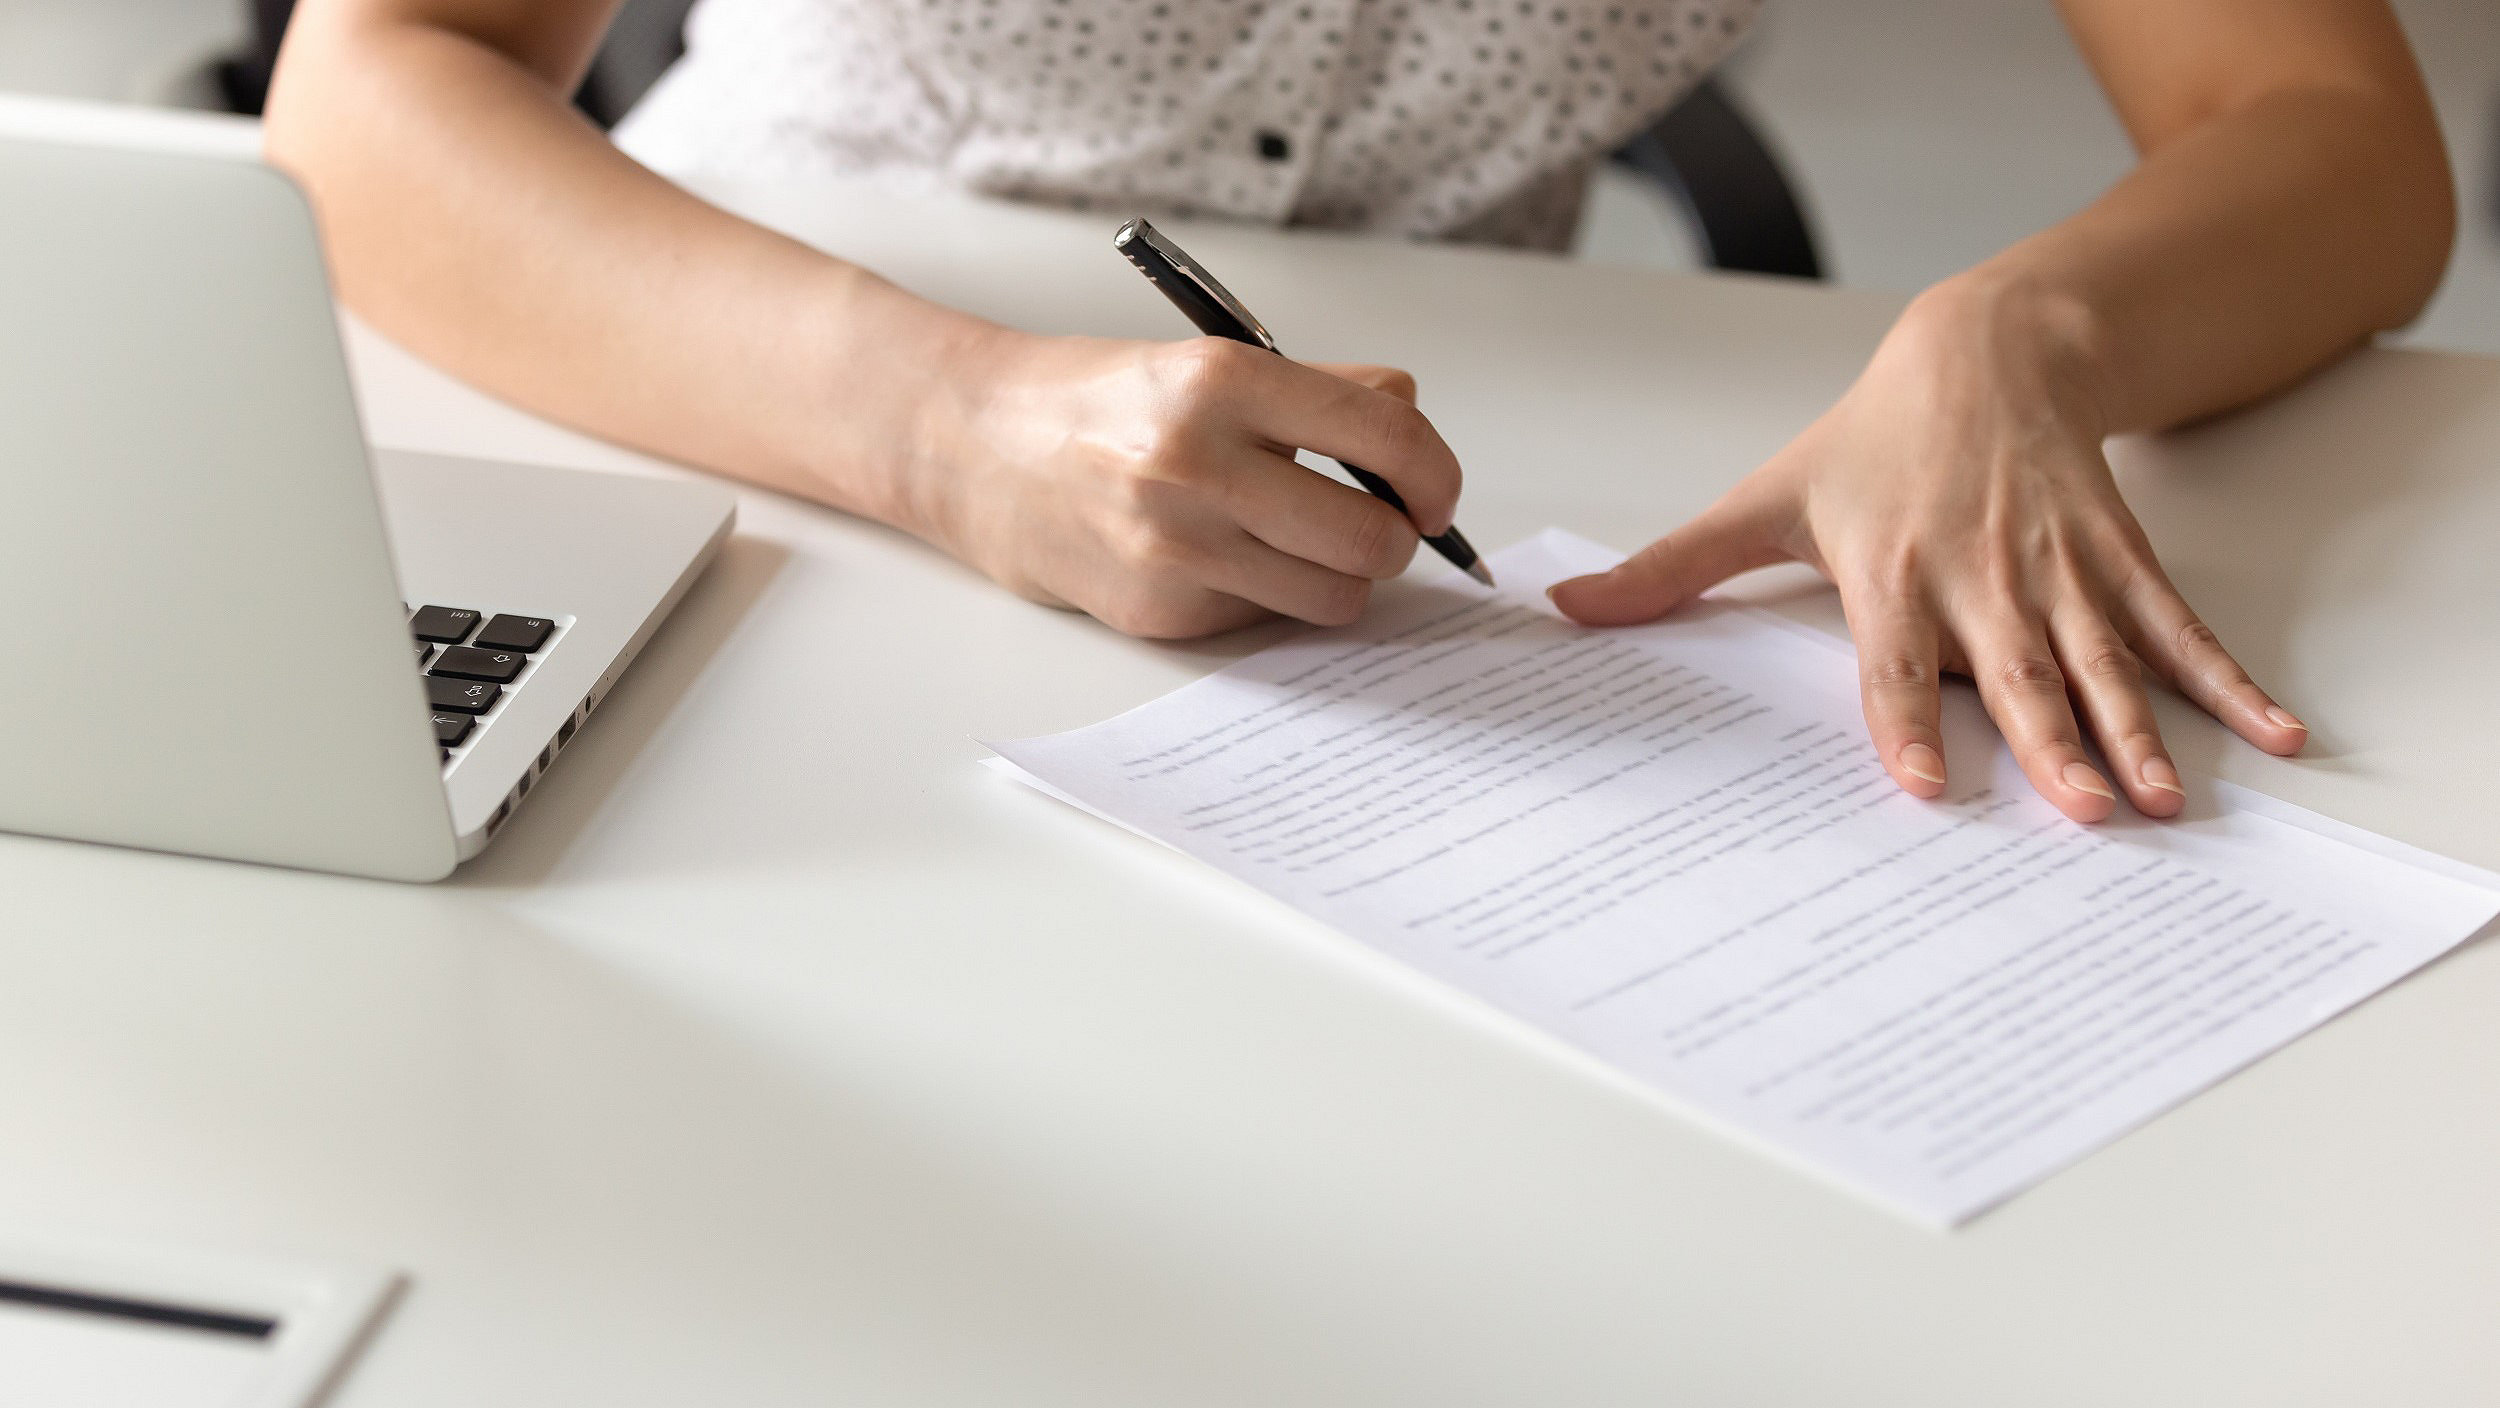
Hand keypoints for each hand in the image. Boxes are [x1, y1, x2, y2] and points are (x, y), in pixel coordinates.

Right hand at [908, 331, 1460, 637]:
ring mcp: (1176, 549)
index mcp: (1222, 383)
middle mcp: (1198, 466)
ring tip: (1299, 541)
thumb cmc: (1096, 402)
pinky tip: (1222, 558)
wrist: (973, 450)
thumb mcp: (1206, 361)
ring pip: (1335, 598)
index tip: (1436, 493)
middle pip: (1373, 539)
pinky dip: (1269, 595)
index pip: (1387, 436)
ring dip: (1339, 577)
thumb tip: (1410, 424)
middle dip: (1395, 539)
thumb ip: (1320, 389)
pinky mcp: (1159, 612)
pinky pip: (1267, 619)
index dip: (1435, 475)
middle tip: (1379, 525)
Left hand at [1548, 276, 2306, 822]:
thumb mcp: (1766, 497)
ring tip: (2162, 800)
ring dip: (2136, 729)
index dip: (1904, 721)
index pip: (1894, 661)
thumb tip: (1568, 608)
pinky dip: (2222, 681)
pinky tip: (2271, 735)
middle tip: (2081, 812)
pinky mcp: (2115, 557)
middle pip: (2014, 673)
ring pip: (2100, 659)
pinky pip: (2174, 628)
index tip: (1921, 786)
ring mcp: (2057, 567)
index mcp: (1892, 570)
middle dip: (2050, 741)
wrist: (1987, 350)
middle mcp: (1979, 575)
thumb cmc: (1870, 442)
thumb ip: (1672, 568)